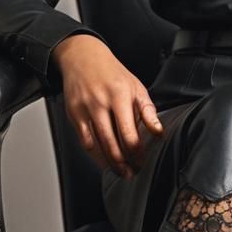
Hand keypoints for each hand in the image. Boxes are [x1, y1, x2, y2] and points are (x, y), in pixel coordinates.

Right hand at [52, 34, 164, 177]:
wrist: (83, 58)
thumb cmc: (112, 73)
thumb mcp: (136, 87)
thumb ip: (148, 111)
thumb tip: (158, 132)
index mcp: (120, 95)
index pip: (129, 132)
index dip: (136, 152)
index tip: (142, 160)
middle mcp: (101, 103)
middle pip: (111, 143)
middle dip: (123, 163)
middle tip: (132, 172)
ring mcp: (84, 110)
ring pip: (97, 146)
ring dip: (109, 163)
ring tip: (121, 172)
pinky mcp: (73, 115)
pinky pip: (84, 141)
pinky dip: (95, 155)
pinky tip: (104, 161)